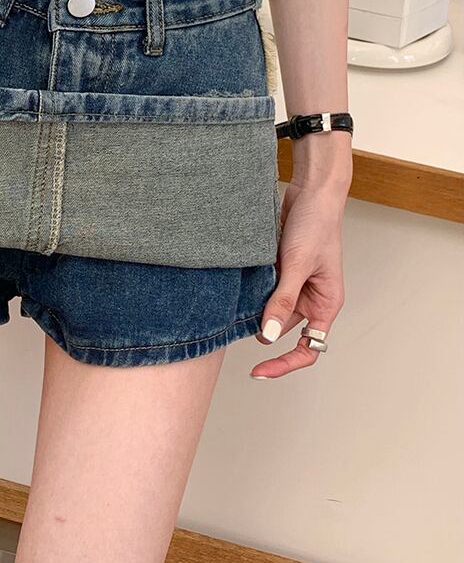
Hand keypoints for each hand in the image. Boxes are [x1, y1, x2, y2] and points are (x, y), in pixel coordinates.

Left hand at [250, 174, 348, 379]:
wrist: (310, 191)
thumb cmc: (316, 225)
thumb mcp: (297, 265)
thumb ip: (283, 301)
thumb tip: (269, 336)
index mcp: (325, 304)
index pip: (307, 349)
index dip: (284, 364)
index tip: (259, 371)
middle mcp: (310, 300)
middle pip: (282, 331)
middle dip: (261, 329)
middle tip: (235, 325)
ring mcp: (293, 286)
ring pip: (268, 310)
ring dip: (254, 308)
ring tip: (238, 299)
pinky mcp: (279, 272)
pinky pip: (262, 291)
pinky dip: (251, 291)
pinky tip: (240, 285)